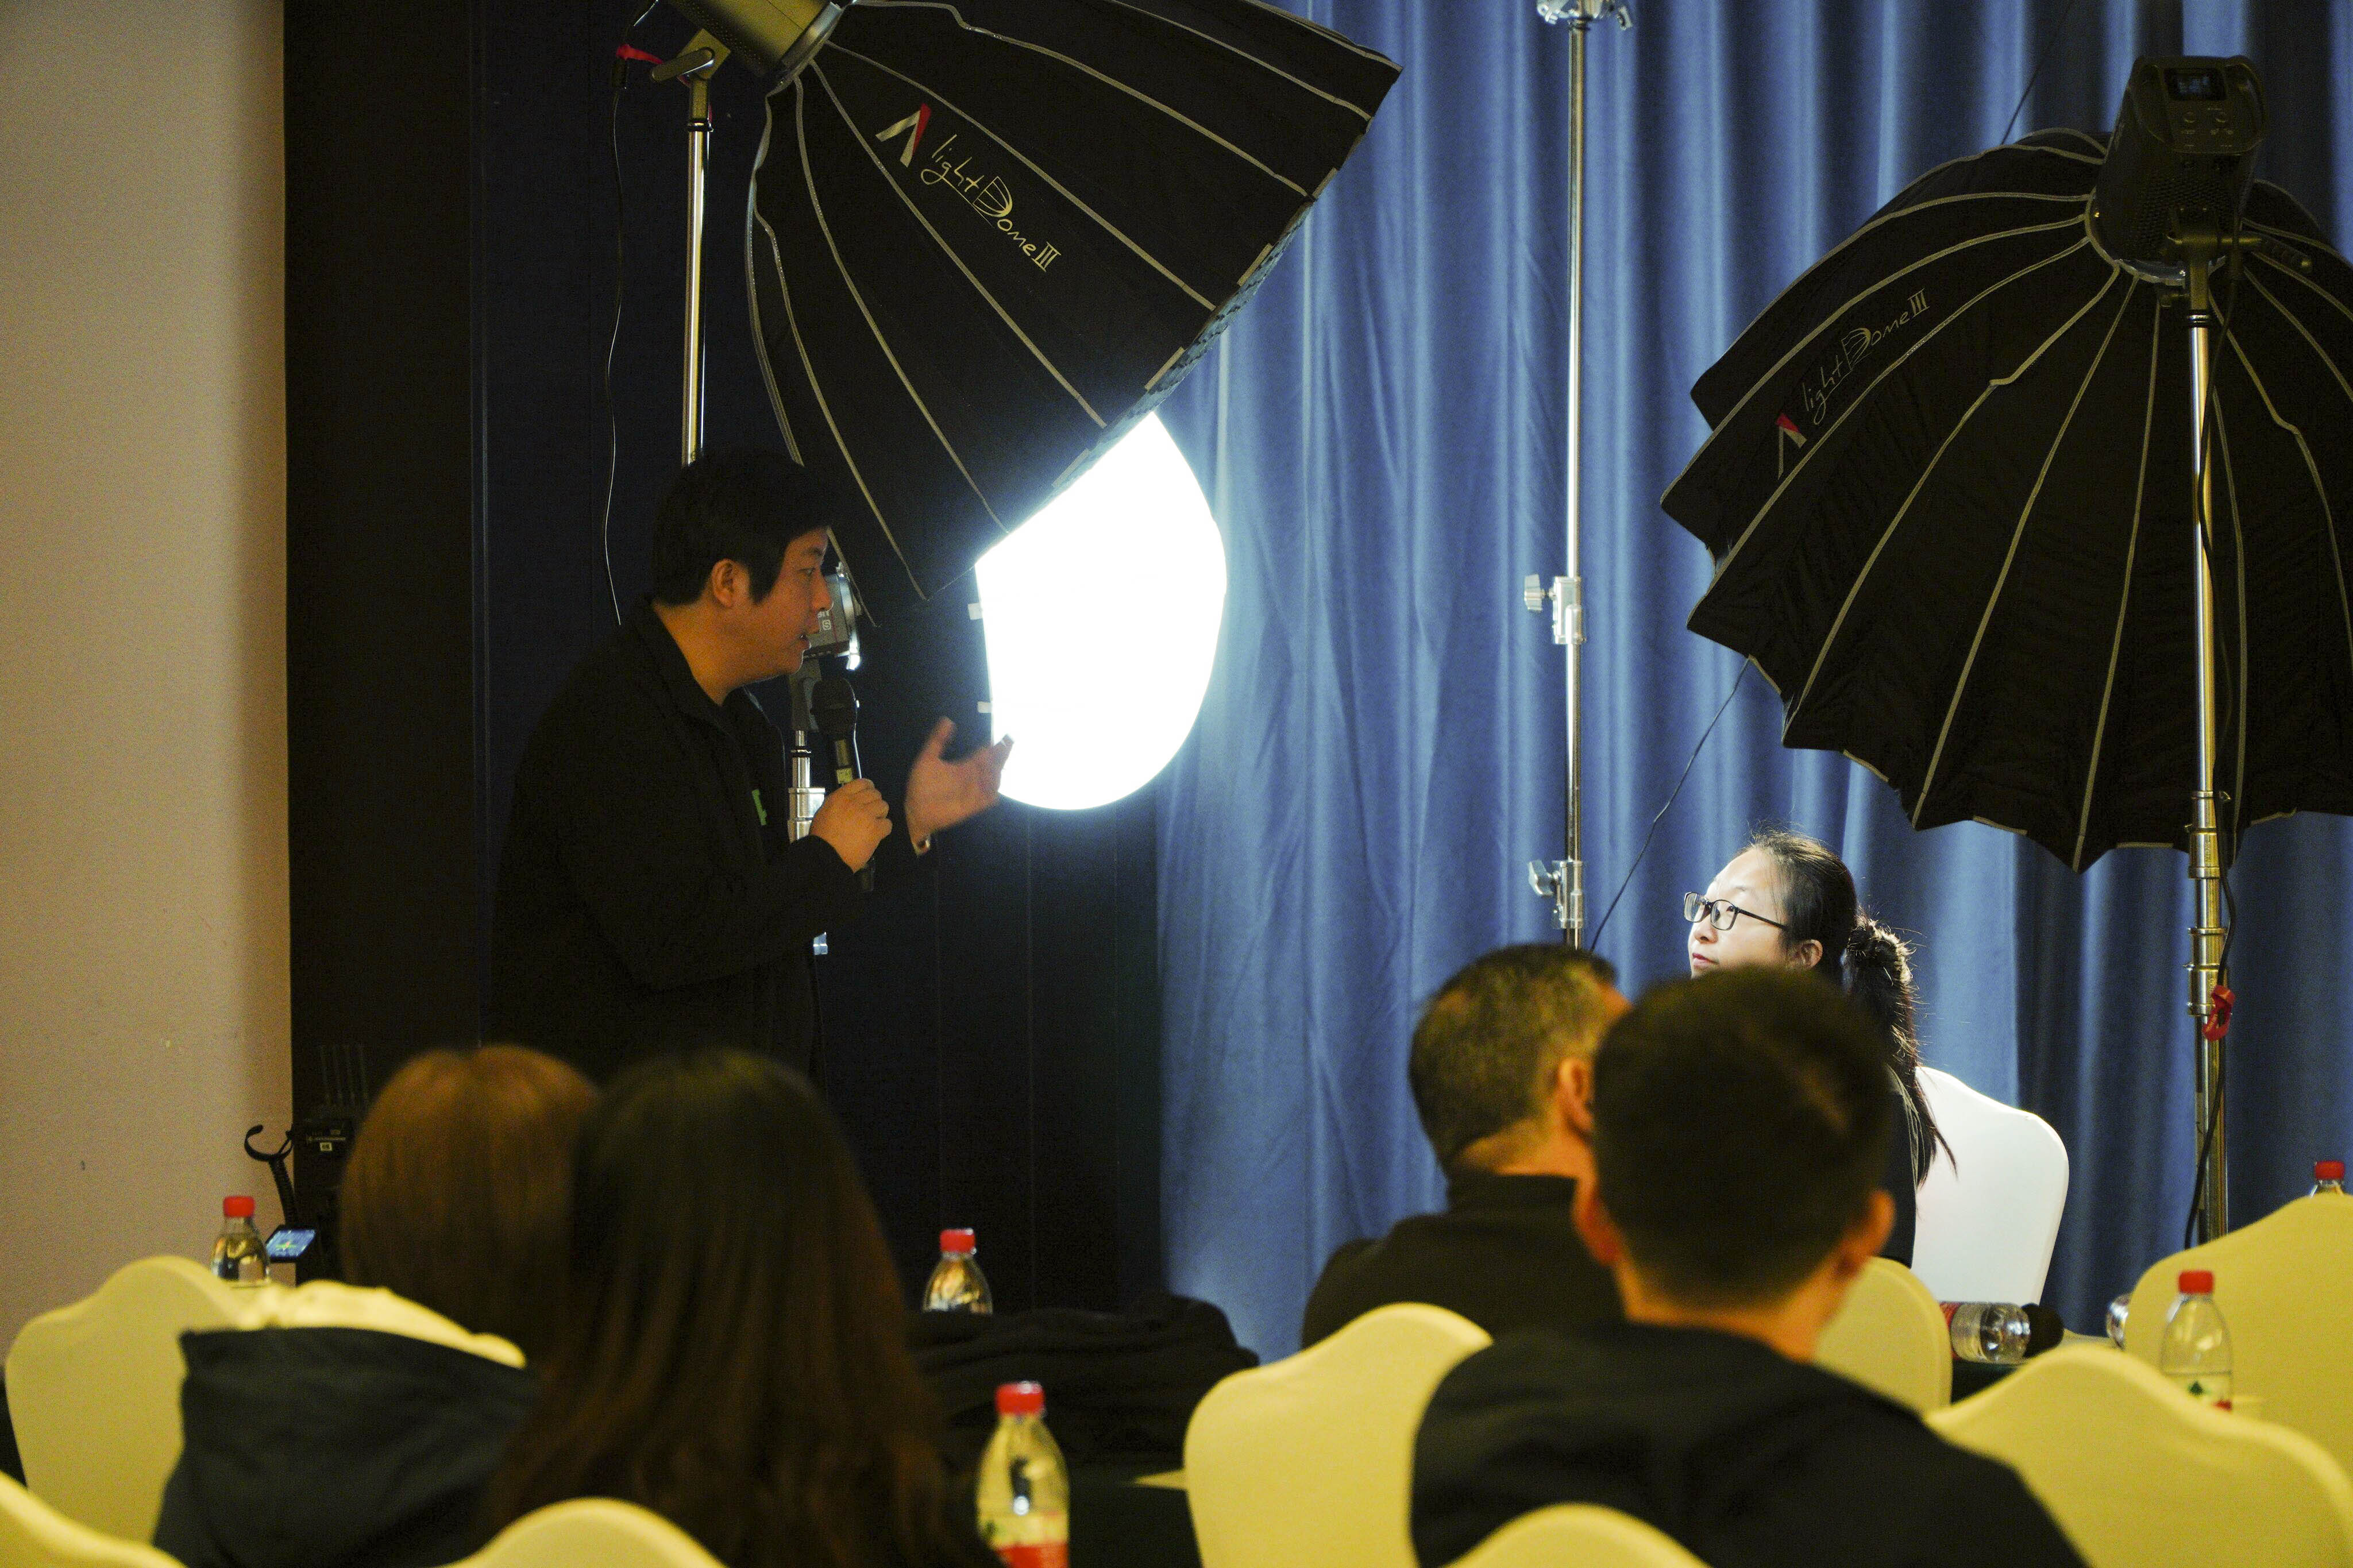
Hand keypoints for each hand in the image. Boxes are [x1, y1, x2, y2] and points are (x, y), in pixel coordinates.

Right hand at [810, 777, 890, 872]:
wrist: (826, 856)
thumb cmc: (822, 837)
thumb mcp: (824, 812)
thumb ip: (839, 803)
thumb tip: (851, 801)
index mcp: (841, 797)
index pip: (862, 783)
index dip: (869, 788)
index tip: (869, 794)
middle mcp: (855, 802)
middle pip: (875, 794)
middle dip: (875, 802)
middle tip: (871, 812)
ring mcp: (867, 815)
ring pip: (884, 806)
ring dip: (880, 815)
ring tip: (874, 824)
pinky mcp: (875, 829)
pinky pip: (888, 824)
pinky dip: (884, 829)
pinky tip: (877, 834)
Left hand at [904, 718, 1012, 844]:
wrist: (916, 810)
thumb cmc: (921, 785)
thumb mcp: (927, 758)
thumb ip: (937, 740)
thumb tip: (947, 720)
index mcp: (964, 766)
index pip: (985, 754)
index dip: (996, 746)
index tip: (1006, 737)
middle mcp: (973, 778)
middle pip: (994, 765)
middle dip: (1002, 755)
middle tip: (1008, 744)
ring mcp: (975, 792)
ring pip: (995, 780)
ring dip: (997, 772)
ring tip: (995, 764)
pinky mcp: (974, 806)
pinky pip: (990, 799)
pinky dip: (993, 792)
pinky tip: (992, 785)